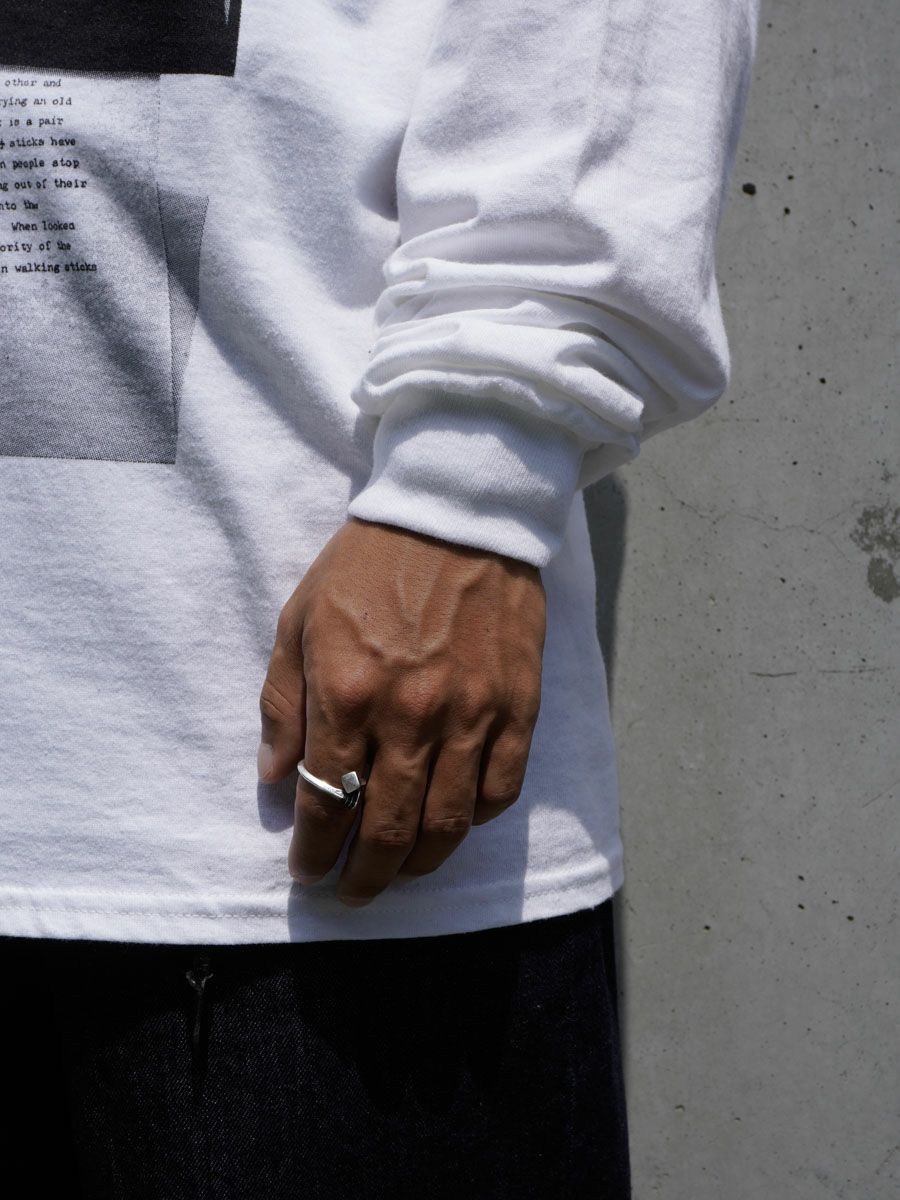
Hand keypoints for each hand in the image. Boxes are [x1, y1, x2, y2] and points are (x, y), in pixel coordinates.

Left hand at [257, 517, 545, 905]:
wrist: (454, 514)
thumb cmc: (367, 565)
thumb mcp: (299, 619)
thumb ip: (284, 704)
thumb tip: (275, 779)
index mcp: (348, 695)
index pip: (324, 804)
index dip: (312, 852)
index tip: (307, 871)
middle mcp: (411, 717)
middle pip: (387, 831)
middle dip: (362, 878)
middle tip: (350, 894)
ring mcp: (472, 715)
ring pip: (448, 826)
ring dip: (418, 866)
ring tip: (398, 873)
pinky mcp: (518, 707)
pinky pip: (501, 790)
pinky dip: (476, 821)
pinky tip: (455, 822)